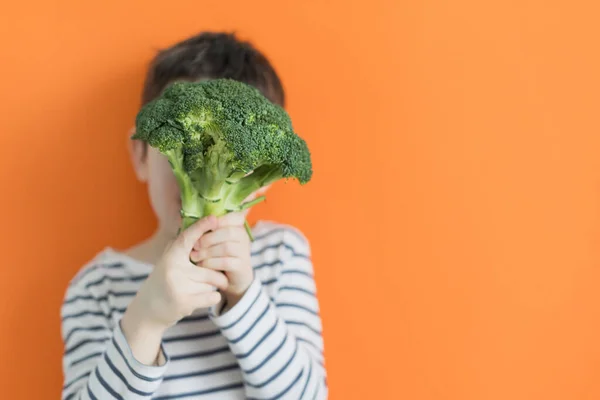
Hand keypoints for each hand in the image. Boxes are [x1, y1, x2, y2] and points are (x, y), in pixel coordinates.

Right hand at [121, 216, 228, 363]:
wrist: (147, 311)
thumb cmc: (162, 282)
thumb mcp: (167, 261)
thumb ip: (179, 245)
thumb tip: (187, 219)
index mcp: (170, 257)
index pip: (188, 238)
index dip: (201, 227)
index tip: (214, 218)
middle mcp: (173, 269)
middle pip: (210, 266)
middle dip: (215, 273)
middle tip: (206, 278)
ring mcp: (179, 286)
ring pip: (213, 282)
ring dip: (211, 287)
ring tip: (196, 289)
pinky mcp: (185, 302)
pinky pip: (213, 296)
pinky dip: (213, 298)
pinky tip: (200, 298)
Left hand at [190, 212, 253, 311]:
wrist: (229, 277)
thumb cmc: (217, 254)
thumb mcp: (212, 239)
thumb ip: (206, 228)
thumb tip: (186, 217)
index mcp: (237, 226)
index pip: (234, 216)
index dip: (218, 220)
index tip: (203, 227)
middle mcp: (243, 237)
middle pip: (228, 232)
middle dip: (208, 238)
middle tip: (195, 245)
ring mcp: (244, 252)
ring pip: (226, 247)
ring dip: (207, 252)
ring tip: (194, 256)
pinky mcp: (241, 266)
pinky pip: (226, 262)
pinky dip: (211, 263)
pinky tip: (201, 265)